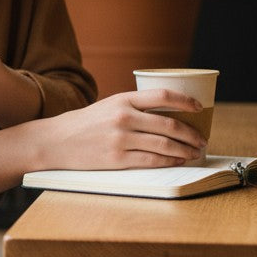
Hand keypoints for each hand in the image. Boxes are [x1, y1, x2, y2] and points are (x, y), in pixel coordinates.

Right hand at [40, 89, 206, 169]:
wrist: (54, 142)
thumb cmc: (82, 125)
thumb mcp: (107, 107)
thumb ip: (133, 108)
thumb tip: (167, 116)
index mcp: (122, 99)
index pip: (163, 96)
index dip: (186, 101)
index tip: (200, 107)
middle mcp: (123, 117)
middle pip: (170, 124)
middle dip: (192, 133)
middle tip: (202, 139)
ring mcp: (120, 139)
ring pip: (165, 144)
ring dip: (185, 149)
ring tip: (194, 152)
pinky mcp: (117, 159)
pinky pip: (152, 160)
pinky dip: (170, 161)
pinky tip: (177, 160)